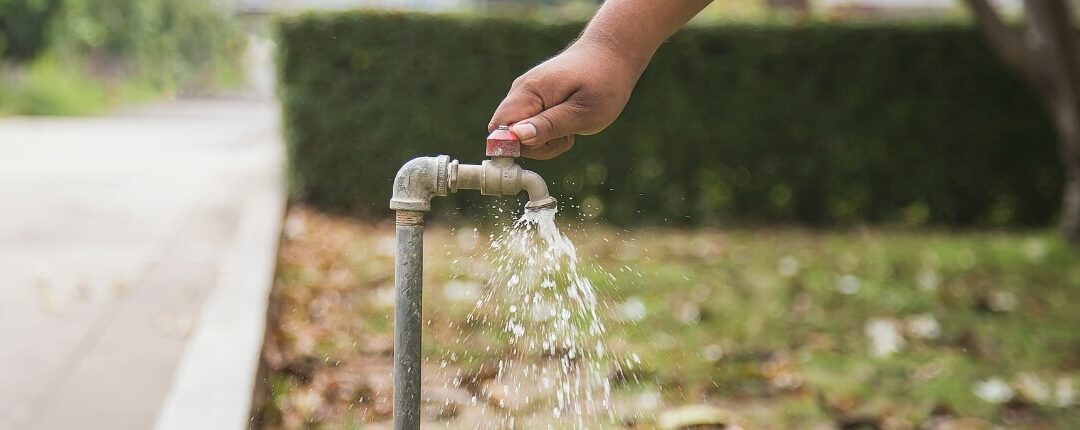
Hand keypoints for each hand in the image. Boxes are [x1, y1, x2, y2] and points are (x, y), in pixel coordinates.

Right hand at [489, 40, 641, 158]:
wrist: (611, 54)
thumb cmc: (603, 82)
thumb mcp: (582, 112)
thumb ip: (549, 125)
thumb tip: (516, 136)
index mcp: (528, 92)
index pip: (499, 129)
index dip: (512, 147)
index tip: (543, 145)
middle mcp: (520, 93)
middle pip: (509, 137)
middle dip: (537, 147)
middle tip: (566, 135)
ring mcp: (526, 97)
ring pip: (522, 137)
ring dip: (546, 142)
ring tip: (571, 127)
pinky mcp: (534, 102)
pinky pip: (531, 129)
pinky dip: (550, 135)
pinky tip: (568, 122)